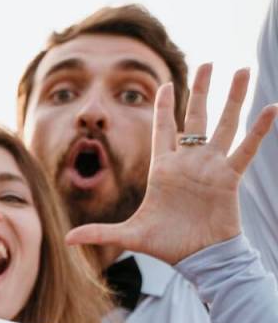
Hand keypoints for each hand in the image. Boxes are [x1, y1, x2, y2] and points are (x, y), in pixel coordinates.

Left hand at [67, 64, 277, 263]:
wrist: (198, 258)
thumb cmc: (167, 245)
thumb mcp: (130, 236)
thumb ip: (100, 233)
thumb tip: (65, 239)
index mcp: (164, 169)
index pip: (163, 129)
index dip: (164, 107)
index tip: (164, 83)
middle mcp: (189, 162)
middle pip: (196, 118)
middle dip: (201, 90)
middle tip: (210, 63)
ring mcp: (211, 167)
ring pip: (224, 124)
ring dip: (233, 98)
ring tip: (242, 70)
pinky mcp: (230, 177)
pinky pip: (246, 148)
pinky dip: (259, 129)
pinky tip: (271, 108)